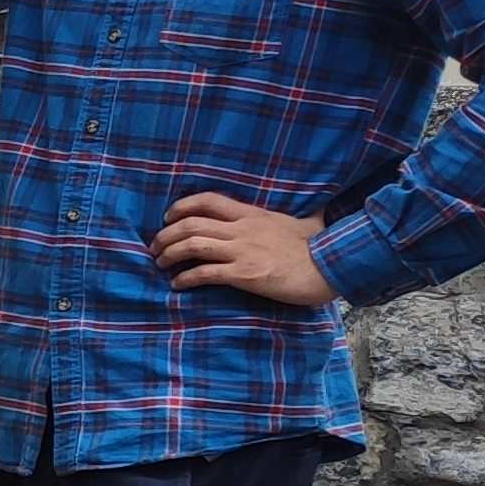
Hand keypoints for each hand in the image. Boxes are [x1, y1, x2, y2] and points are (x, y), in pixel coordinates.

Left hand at [153, 193, 334, 306]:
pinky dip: (186, 278)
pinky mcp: (244, 274)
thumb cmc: (316, 248)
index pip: (207, 201)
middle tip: (155, 247)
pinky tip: (178, 284)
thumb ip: (299, 215)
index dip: (180, 207)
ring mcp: (242, 251)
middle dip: (166, 235)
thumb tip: (316, 212)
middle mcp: (242, 229)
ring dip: (169, 255)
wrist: (328, 268)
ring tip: (160, 264)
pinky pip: (205, 273)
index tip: (167, 218)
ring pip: (192, 245)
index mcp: (251, 213)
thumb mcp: (303, 222)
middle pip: (191, 224)